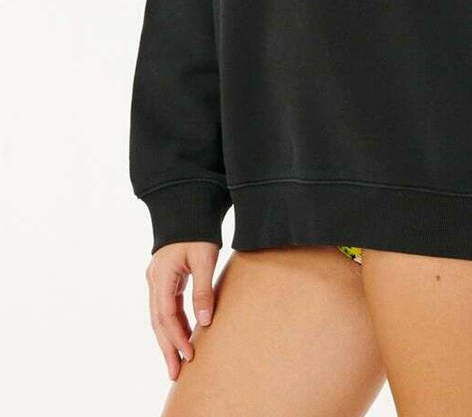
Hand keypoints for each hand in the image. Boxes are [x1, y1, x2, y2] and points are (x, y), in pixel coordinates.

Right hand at [146, 241, 219, 380]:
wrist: (189, 209)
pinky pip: (166, 308)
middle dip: (167, 347)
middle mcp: (154, 279)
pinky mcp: (164, 280)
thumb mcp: (205, 258)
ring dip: (169, 339)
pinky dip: (174, 324)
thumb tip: (205, 322)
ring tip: (178, 363)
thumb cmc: (199, 231)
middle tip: (175, 373)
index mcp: (161, 274)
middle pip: (158, 321)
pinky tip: (183, 338)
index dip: (176, 336)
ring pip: (160, 317)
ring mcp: (156, 280)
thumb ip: (203, 290)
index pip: (165, 314)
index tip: (189, 354)